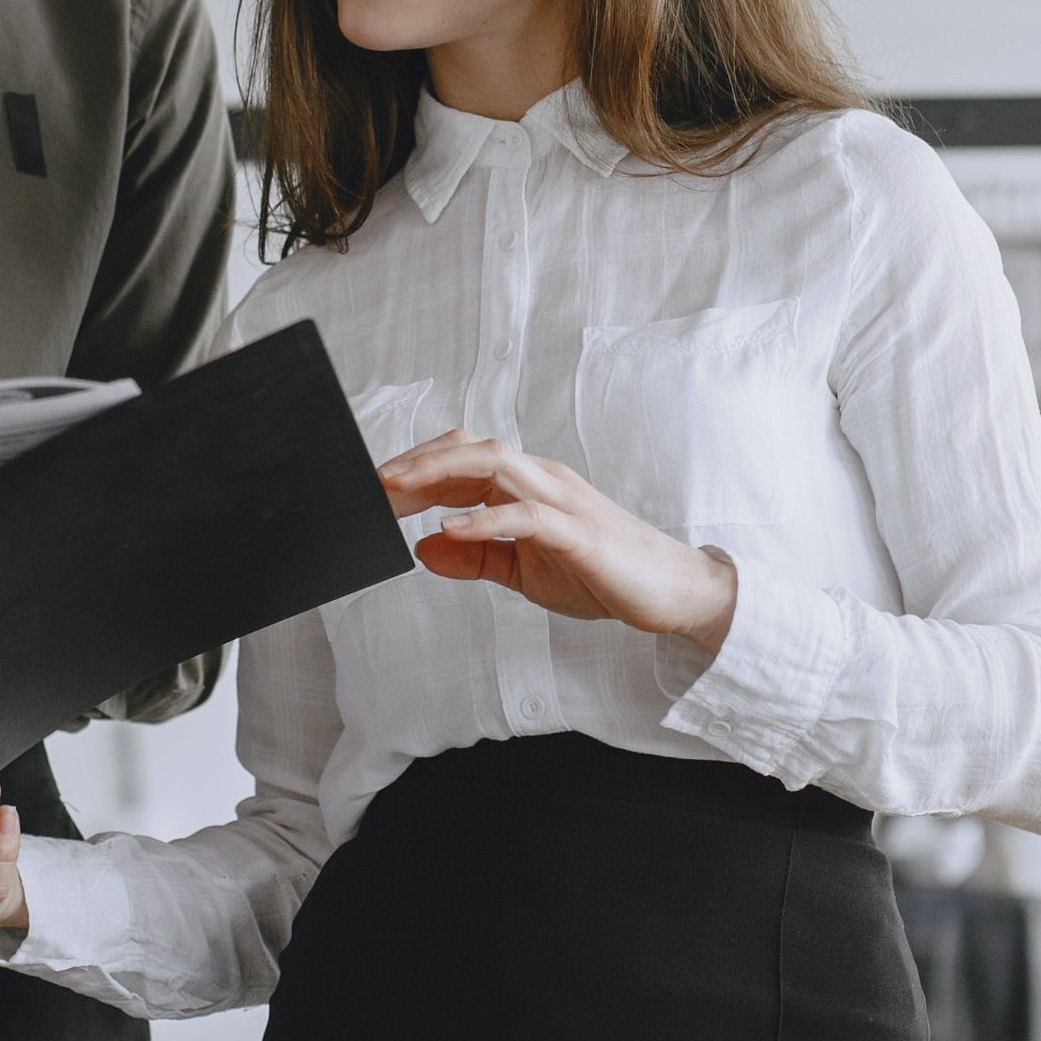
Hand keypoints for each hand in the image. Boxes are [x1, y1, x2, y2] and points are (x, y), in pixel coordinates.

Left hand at [379, 432, 740, 655]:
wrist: (670, 591)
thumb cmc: (602, 574)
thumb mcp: (524, 571)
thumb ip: (476, 557)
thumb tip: (422, 549)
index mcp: (528, 486)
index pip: (463, 459)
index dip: (416, 468)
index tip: (374, 490)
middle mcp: (542, 480)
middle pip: (471, 449)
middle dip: (417, 461)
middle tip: (371, 484)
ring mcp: (562, 500)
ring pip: (494, 464)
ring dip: (439, 473)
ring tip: (397, 490)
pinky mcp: (579, 532)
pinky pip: (525, 515)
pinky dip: (484, 519)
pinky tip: (450, 530)